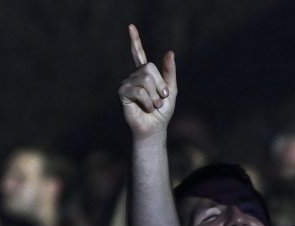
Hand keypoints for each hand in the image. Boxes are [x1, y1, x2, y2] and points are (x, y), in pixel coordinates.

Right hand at [119, 24, 176, 140]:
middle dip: (160, 85)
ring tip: (153, 106)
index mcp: (145, 74)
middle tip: (161, 99)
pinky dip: (147, 101)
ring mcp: (127, 84)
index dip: (135, 41)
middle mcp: (134, 76)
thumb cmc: (162, 112)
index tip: (131, 27)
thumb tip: (170, 52)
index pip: (138, 53)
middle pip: (148, 68)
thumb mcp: (171, 90)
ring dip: (154, 96)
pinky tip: (146, 108)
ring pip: (145, 79)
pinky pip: (138, 91)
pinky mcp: (123, 94)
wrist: (154, 128)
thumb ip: (170, 72)